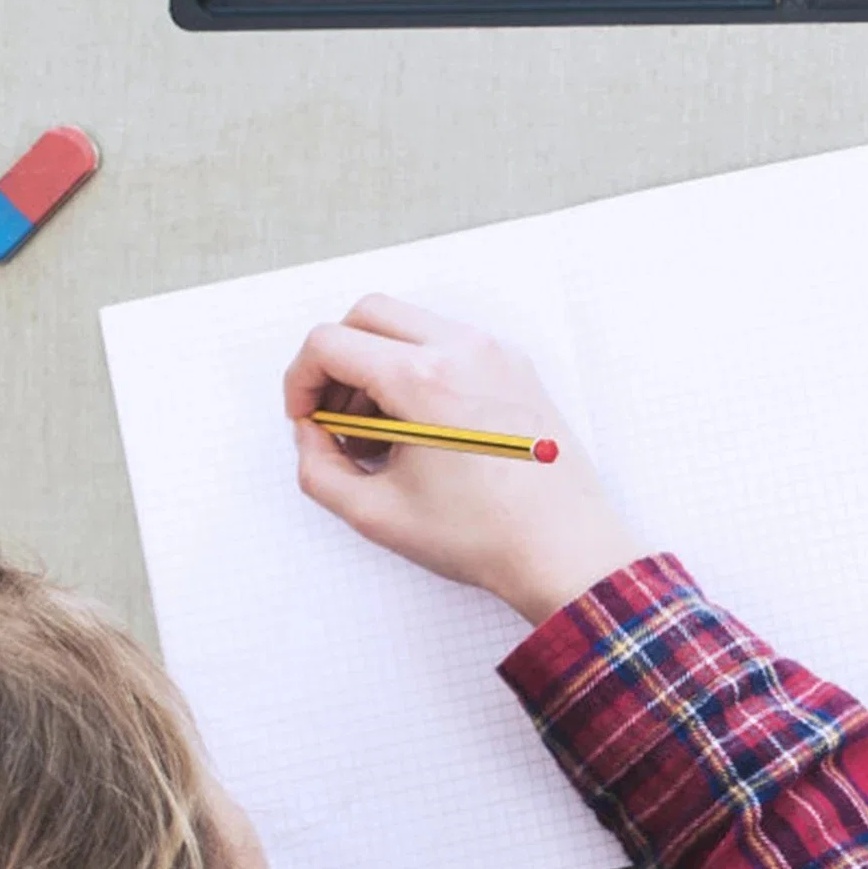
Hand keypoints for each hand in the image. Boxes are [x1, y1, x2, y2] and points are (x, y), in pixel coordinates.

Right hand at [284, 295, 644, 624]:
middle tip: (338, 419)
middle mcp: (465, 350)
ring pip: (411, 326)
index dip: (300, 380)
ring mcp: (498, 354)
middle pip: (368, 315)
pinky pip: (452, 345)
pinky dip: (422, 369)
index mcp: (425, 380)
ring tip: (382, 435)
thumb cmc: (486, 538)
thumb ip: (318, 468)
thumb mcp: (377, 514)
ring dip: (379, 364)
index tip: (305, 418)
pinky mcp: (519, 368)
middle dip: (337, 362)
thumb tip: (312, 433)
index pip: (330, 342)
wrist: (567, 552)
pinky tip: (422, 430)